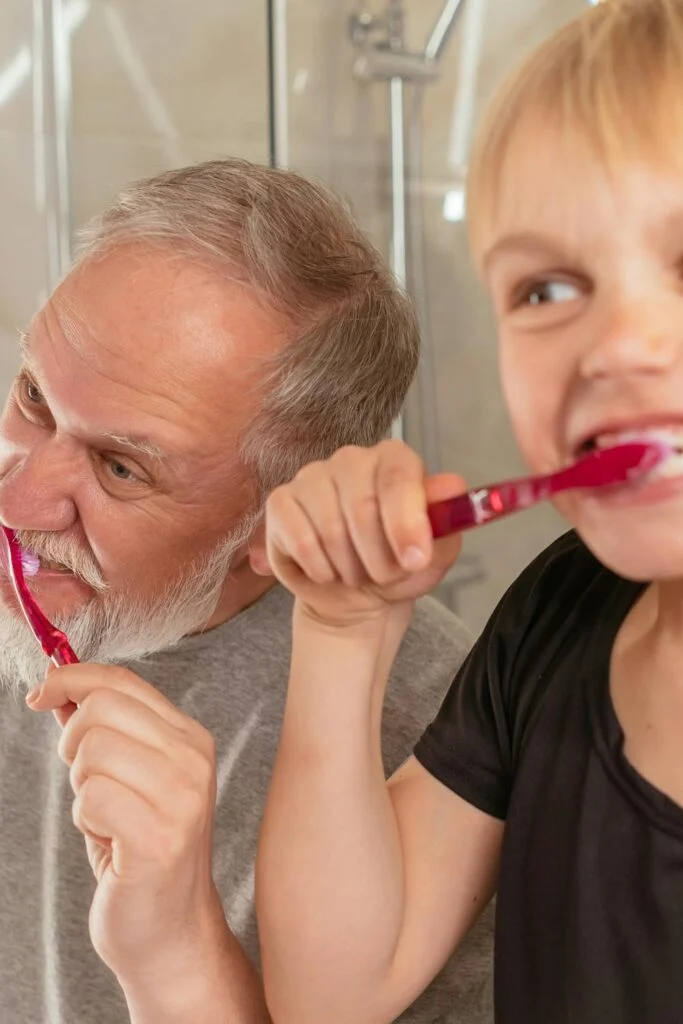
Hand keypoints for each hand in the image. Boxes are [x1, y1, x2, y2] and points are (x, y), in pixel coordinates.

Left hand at [26, 664, 222, 987]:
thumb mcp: (125, 780)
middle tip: (86, 782)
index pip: (122, 681)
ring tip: (105, 817)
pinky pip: (92, 796)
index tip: (41, 694)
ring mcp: (182, 797)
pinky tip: (110, 841)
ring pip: (93, 748)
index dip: (72, 678)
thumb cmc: (141, 855)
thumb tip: (58, 687)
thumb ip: (100, 731)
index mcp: (190, 738)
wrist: (170, 932)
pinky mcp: (160, 836)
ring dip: (81, 786)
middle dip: (72, 742)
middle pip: (101, 707)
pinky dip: (86, 819)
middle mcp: (193, 759)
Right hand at [262, 440, 464, 627]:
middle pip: (362, 506)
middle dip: (378, 558)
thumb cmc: (397, 566)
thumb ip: (446, 520)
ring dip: (349, 568)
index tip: (414, 560)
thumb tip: (451, 486)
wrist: (358, 596)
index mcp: (394, 460)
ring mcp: (311, 477)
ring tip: (356, 573)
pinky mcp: (281, 502)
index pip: (398, 477)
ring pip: (330, 529)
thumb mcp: (434, 553)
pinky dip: (319, 568)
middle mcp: (351, 459)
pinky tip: (327, 571)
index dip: (406, 522)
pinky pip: (300, 540)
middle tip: (384, 575)